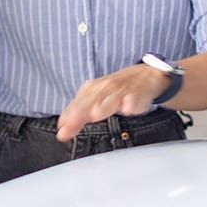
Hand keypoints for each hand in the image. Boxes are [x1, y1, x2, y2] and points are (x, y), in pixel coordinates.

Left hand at [55, 63, 169, 140]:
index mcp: (92, 89)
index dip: (68, 117)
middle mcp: (105, 89)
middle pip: (91, 102)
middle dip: (79, 114)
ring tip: (95, 115)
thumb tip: (62, 125)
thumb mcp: (95, 96)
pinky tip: (127, 109)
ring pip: (111, 100)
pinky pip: (133, 100)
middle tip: (69, 125)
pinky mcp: (136, 95)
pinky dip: (130, 104)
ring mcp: (121, 92)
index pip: (77, 104)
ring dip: (103, 107)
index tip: (61, 131)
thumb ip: (79, 110)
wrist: (144, 75)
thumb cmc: (116, 88)